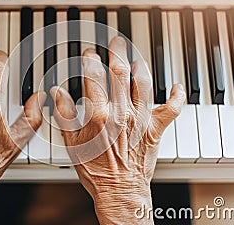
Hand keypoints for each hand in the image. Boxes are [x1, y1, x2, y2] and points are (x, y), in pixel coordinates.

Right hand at [50, 37, 184, 223]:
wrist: (120, 191)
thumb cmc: (95, 170)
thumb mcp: (72, 142)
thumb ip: (65, 114)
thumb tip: (57, 92)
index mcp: (99, 115)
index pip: (94, 77)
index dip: (90, 61)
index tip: (89, 54)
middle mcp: (122, 113)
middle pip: (121, 73)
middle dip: (117, 53)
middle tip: (116, 42)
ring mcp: (141, 119)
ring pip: (144, 83)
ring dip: (141, 66)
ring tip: (136, 58)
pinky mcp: (156, 129)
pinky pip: (171, 108)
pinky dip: (176, 96)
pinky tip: (176, 86)